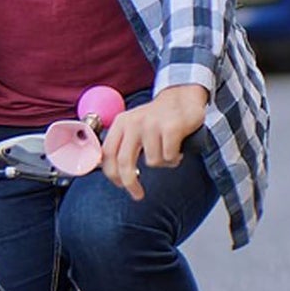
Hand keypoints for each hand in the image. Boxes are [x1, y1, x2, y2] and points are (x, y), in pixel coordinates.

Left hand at [100, 84, 208, 200]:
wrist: (182, 96)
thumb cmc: (157, 118)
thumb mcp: (133, 126)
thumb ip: (122, 145)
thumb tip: (113, 172)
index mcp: (121, 123)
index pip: (107, 153)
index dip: (111, 174)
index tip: (119, 185)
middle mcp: (133, 123)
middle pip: (124, 162)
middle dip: (130, 183)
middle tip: (137, 194)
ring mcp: (152, 124)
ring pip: (152, 162)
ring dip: (163, 163)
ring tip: (168, 151)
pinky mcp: (171, 127)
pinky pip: (169, 157)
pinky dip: (174, 158)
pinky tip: (177, 148)